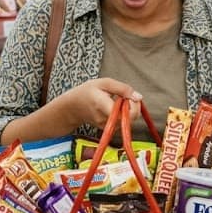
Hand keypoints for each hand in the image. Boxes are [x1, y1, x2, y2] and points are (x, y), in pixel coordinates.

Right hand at [0, 78, 141, 146]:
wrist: (72, 107)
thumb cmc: (87, 92)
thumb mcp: (103, 83)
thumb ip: (122, 89)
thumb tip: (139, 97)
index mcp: (103, 106)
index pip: (126, 113)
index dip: (134, 105)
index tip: (129, 95)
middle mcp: (105, 119)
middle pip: (130, 119)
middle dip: (134, 107)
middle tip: (127, 96)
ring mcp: (106, 126)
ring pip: (128, 121)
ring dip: (129, 110)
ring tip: (119, 100)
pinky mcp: (108, 129)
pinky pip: (122, 122)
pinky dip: (123, 114)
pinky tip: (116, 106)